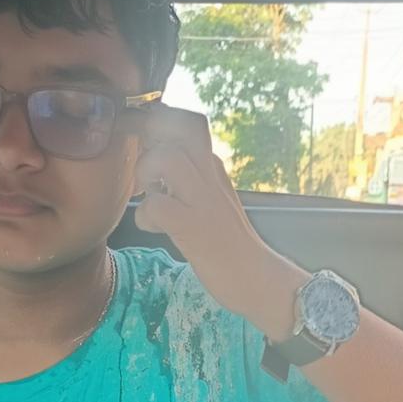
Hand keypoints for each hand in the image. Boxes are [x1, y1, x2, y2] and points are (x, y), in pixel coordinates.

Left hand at [130, 104, 301, 337]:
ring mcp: (203, 201)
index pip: (185, 124)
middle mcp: (210, 176)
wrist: (257, 278)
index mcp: (214, 168)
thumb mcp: (214, 202)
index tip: (147, 154)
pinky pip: (157, 206)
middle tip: (145, 179)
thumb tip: (160, 174)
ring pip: (165, 158)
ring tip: (149, 198)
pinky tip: (155, 228)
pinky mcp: (193, 228)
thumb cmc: (231, 246)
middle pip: (174, 127)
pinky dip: (146, 216)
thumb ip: (193, 182)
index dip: (157, 130)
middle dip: (147, 147)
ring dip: (145, 176)